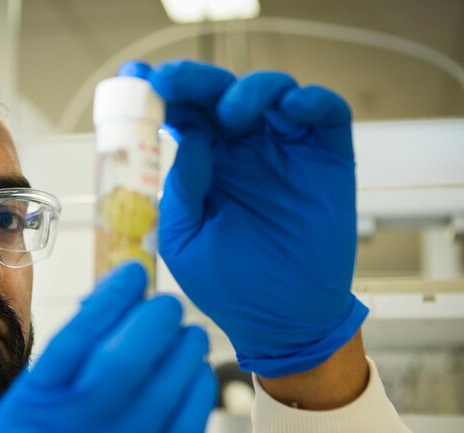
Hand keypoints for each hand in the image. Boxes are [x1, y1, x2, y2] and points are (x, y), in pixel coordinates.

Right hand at [0, 263, 215, 432]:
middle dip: (153, 319)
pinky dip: (195, 390)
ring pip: (161, 391)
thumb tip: (109, 312)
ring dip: (182, 350)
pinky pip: (186, 429)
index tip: (131, 275)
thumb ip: (57, 380)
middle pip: (121, 361)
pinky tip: (195, 374)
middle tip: (167, 304)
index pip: (71, 342)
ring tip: (187, 335)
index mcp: (22, 426)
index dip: (109, 299)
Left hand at [120, 61, 368, 377]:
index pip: (182, 115)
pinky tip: (291, 108)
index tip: (136, 79)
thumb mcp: (185, 240)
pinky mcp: (328, 160)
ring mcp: (286, 151)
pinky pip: (326, 113)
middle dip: (196, 80)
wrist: (281, 322)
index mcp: (204, 164)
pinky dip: (311, 100)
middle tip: (174, 83)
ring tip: (232, 114)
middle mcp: (243, 150)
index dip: (160, 93)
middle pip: (220, 94)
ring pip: (272, 91)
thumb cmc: (229, 284)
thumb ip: (181, 190)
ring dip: (250, 89)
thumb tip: (188, 140)